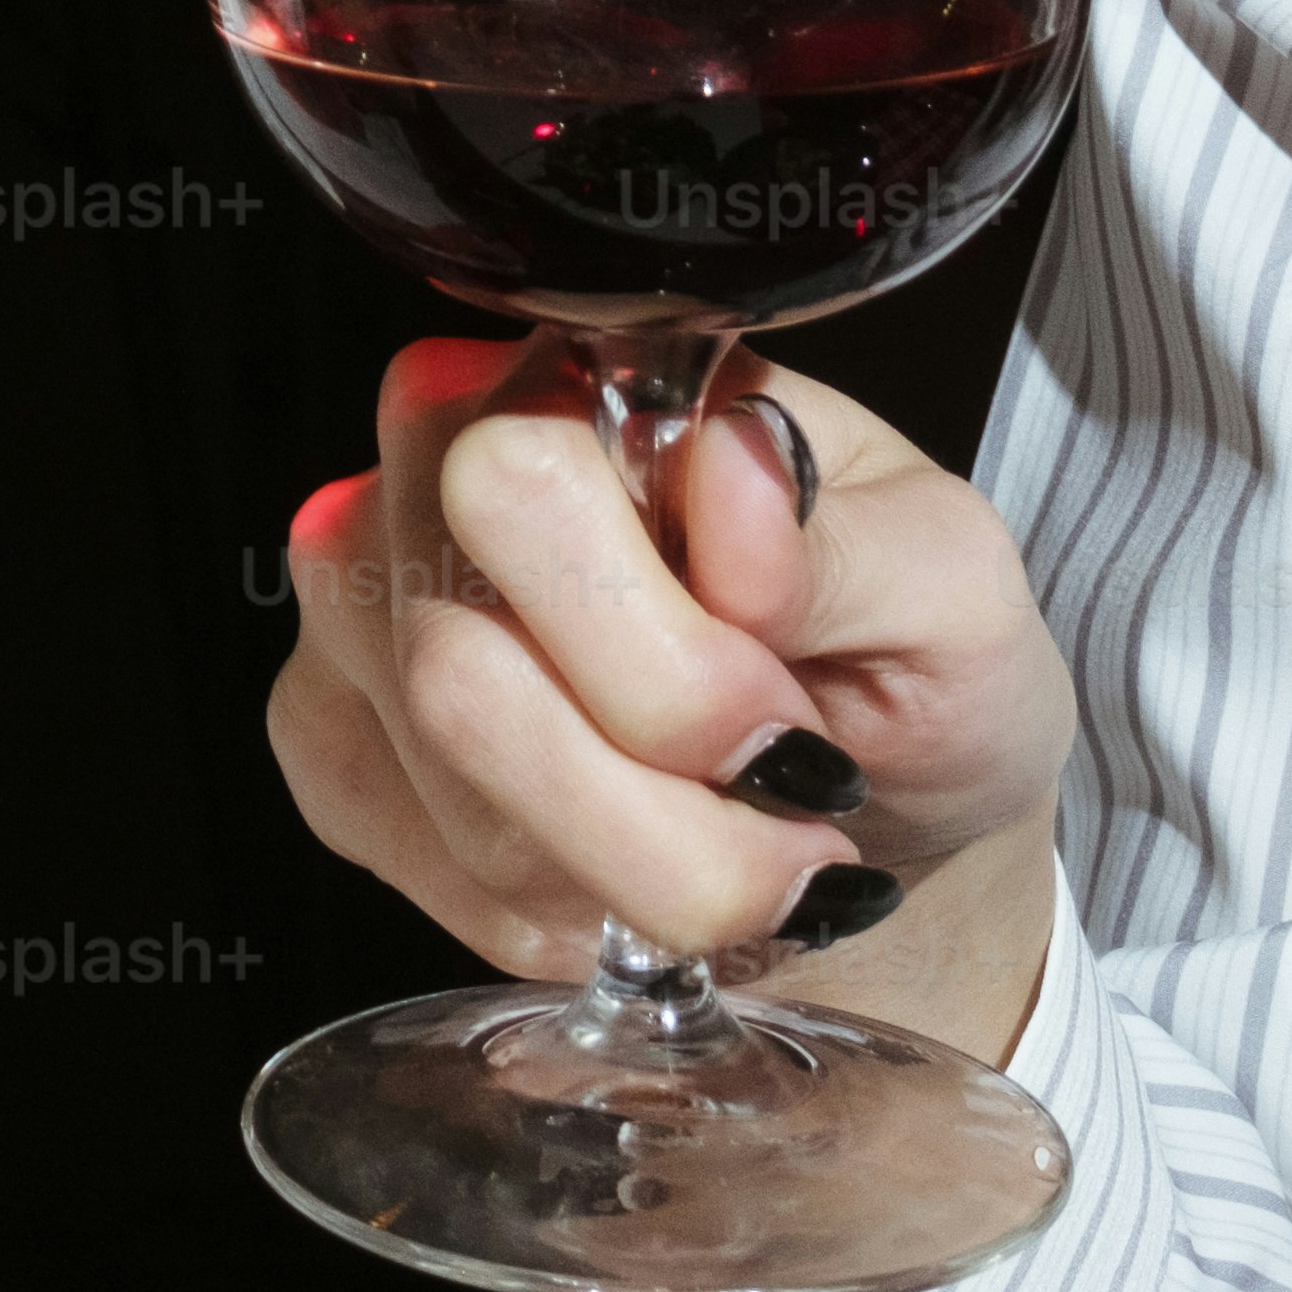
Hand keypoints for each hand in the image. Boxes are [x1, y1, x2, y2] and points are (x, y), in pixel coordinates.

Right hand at [268, 338, 1075, 1065]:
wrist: (876, 811)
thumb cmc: (905, 675)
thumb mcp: (959, 598)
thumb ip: (859, 542)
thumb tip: (731, 481)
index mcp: (591, 384)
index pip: (516, 486)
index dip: (665, 659)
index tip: (789, 730)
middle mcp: (438, 464)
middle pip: (456, 666)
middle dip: (656, 812)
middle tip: (780, 818)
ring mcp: (364, 598)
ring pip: (444, 780)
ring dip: (631, 870)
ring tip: (730, 842)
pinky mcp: (332, 729)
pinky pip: (414, 855)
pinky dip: (560, 906)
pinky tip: (631, 866)